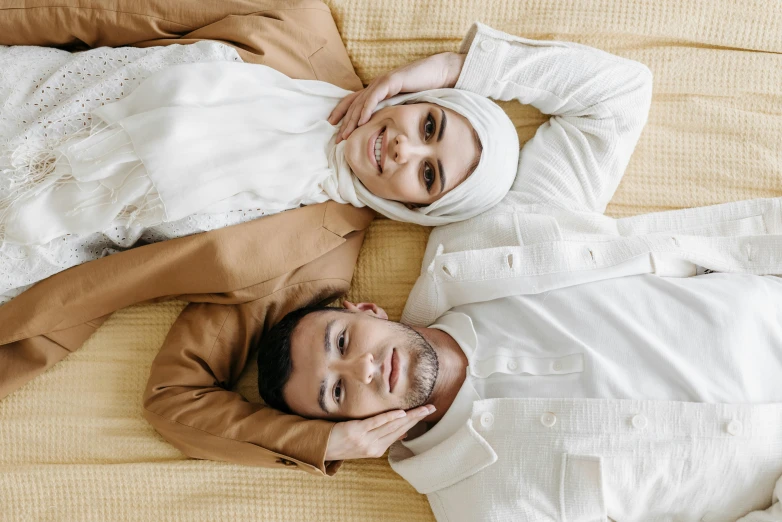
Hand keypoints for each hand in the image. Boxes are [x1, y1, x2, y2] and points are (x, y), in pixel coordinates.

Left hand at [324, 404, 435, 460]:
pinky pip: (376, 423)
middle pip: (400, 428)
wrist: (321, 448)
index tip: (428, 412)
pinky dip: (390, 417)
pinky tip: (401, 412)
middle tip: (431, 408)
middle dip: (417, 418)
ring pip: (392, 425)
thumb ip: (383, 436)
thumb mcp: (365, 443)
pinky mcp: (356, 431)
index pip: (400, 431)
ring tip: (422, 408)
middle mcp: (374, 446)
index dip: (415, 421)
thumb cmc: (342, 443)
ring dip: (409, 416)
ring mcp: (366, 440)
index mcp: (378, 448)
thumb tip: (403, 432)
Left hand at [328, 52, 465, 142]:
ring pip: (361, 102)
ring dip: (352, 120)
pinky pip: (375, 96)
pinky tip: (361, 121)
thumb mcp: (404, 105)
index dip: (341, 113)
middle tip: (337, 139)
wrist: (439, 72)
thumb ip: (393, 113)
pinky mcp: (391, 81)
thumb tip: (387, 132)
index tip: (332, 126)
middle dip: (344, 122)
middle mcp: (376, 85)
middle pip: (354, 104)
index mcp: (377, 91)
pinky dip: (366, 109)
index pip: (353, 101)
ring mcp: (382, 82)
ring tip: (345, 135)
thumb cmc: (424, 89)